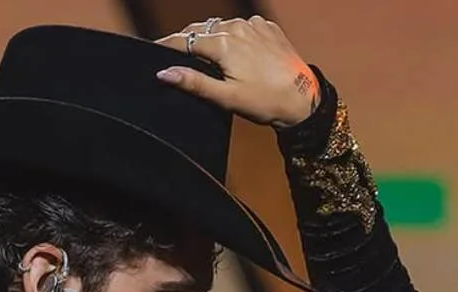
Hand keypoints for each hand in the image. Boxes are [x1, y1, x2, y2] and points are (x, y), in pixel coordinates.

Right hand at [154, 16, 319, 127]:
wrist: (304, 99)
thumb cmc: (266, 101)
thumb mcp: (226, 97)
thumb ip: (194, 83)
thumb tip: (164, 72)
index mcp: (224, 43)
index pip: (185, 40)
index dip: (167, 45)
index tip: (153, 49)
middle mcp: (237, 27)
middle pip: (202, 29)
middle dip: (187, 39)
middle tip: (174, 51)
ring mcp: (255, 25)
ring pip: (223, 25)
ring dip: (211, 36)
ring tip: (204, 51)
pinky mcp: (268, 28)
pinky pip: (244, 26)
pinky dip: (235, 35)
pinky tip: (236, 50)